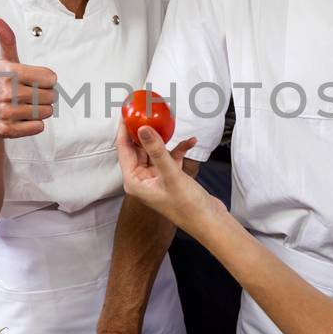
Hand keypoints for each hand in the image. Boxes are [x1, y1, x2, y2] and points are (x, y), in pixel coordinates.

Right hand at [0, 18, 56, 138]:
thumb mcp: (4, 61)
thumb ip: (6, 39)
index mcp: (10, 72)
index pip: (51, 78)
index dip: (47, 81)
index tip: (34, 81)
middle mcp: (7, 91)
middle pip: (51, 96)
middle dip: (45, 97)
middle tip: (29, 96)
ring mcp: (6, 112)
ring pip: (46, 112)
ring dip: (41, 111)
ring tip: (26, 107)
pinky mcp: (7, 129)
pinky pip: (38, 127)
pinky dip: (34, 125)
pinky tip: (22, 119)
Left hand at [116, 120, 218, 237]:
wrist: (209, 222)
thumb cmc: (188, 207)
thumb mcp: (171, 175)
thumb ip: (157, 150)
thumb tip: (143, 129)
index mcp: (135, 181)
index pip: (124, 150)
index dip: (124, 130)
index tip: (125, 113)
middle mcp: (143, 179)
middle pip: (138, 148)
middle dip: (143, 130)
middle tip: (145, 111)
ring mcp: (156, 178)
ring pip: (155, 151)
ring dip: (164, 139)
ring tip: (166, 121)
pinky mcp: (170, 177)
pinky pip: (170, 157)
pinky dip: (179, 149)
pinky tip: (190, 142)